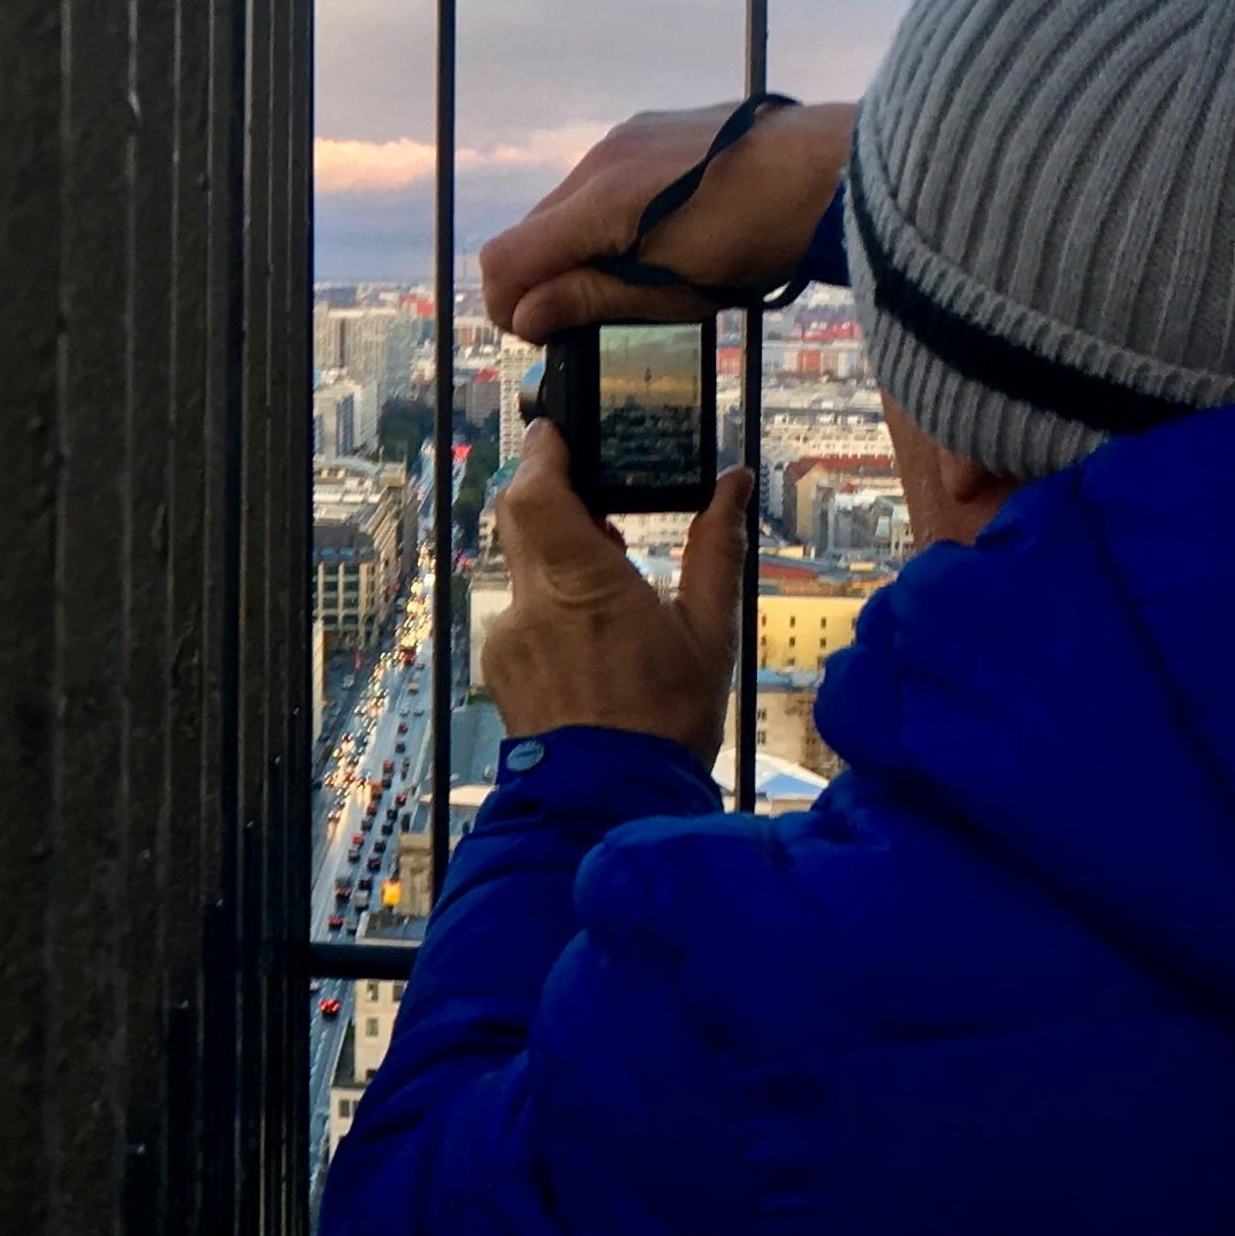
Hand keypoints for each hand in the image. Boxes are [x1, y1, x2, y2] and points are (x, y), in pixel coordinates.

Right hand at [480, 99, 852, 341]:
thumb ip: (589, 299)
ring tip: (627, 272)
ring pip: (562, 204)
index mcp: (601, 205)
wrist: (831, 168)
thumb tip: (524, 319)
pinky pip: (598, 177)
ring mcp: (623, 137)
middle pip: (529, 230)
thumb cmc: (760, 239)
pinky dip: (602, 213)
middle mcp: (599, 161)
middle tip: (583, 313)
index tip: (538, 333)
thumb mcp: (672, 290)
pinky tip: (651, 230)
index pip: (506, 258)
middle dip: (540, 277)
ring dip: (573, 244)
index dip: (506, 305)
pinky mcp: (647, 126)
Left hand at [480, 424, 752, 767]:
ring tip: (611, 583)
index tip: (557, 430)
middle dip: (554, 499)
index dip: (540, 453)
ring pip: (523, 569)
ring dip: (559, 562)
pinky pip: (519, 613)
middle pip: (520, 519)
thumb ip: (717, 550)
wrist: (609, 804)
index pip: (533, 492)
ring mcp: (508, 636)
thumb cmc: (666, 721)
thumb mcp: (709, 634)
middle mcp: (532, 604)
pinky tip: (590, 640)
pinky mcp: (498, 666)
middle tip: (597, 495)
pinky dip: (550, 608)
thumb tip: (735, 485)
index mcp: (583, 584)